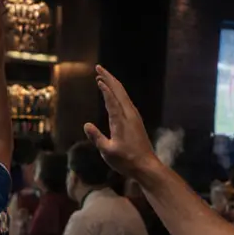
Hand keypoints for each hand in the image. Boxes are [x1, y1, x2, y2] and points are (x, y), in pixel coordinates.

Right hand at [84, 65, 160, 179]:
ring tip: (103, 77)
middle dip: (109, 78)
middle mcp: (129, 115)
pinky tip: (114, 94)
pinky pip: (125, 101)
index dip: (105, 88)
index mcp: (121, 120)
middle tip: (98, 67)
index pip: (112, 99)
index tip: (98, 78)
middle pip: (119, 91)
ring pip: (123, 94)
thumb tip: (87, 125)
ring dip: (113, 84)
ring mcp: (134, 117)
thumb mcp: (107, 151)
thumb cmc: (126, 161)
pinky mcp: (136, 121)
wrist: (146, 166)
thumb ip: (97, 137)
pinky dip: (118, 93)